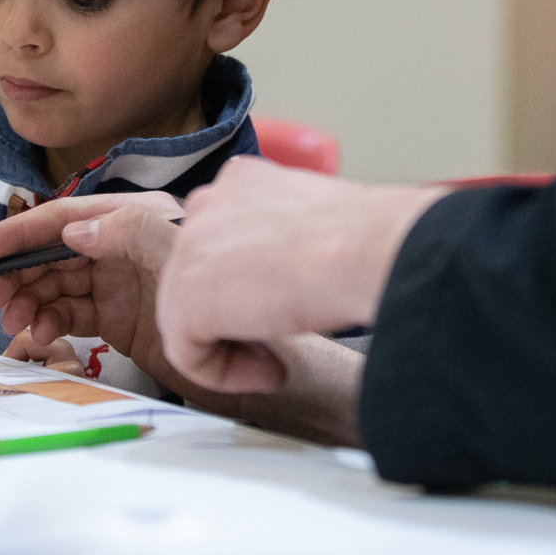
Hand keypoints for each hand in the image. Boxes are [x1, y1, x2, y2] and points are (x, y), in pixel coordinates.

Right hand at [0, 191, 227, 397]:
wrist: (263, 361)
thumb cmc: (229, 301)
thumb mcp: (180, 257)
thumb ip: (130, 231)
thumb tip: (74, 231)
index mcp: (136, 219)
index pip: (65, 219)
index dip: (17, 233)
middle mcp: (124, 246)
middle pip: (53, 253)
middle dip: (15, 273)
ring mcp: (120, 282)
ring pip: (57, 286)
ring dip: (29, 302)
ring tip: (14, 324)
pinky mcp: (120, 317)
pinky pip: (72, 315)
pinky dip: (51, 324)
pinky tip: (42, 337)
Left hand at [157, 156, 444, 392]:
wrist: (368, 248)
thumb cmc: (365, 236)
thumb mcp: (313, 221)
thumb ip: (282, 237)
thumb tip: (285, 272)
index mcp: (239, 180)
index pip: (221, 241)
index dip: (247, 283)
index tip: (281, 305)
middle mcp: (206, 204)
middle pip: (200, 277)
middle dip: (233, 315)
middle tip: (274, 341)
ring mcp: (189, 248)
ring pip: (187, 316)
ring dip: (230, 348)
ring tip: (275, 362)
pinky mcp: (188, 298)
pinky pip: (188, 354)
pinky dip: (225, 374)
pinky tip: (270, 372)